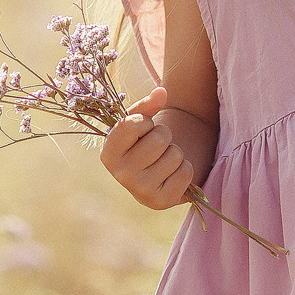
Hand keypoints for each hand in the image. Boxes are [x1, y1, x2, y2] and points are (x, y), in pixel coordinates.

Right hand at [100, 86, 195, 211]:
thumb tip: (161, 92)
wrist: (157, 172)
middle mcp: (120, 175)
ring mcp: (140, 190)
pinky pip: (185, 172)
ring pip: (175, 155)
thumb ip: (148, 105)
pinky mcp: (161, 201)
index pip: (131, 125)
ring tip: (164, 159)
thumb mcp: (141, 122)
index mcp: (108, 153)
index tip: (143, 129)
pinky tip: (172, 174)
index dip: (145, 121)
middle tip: (157, 146)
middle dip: (164, 136)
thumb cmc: (146, 142)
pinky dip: (185, 169)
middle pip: (159, 139)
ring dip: (175, 152)